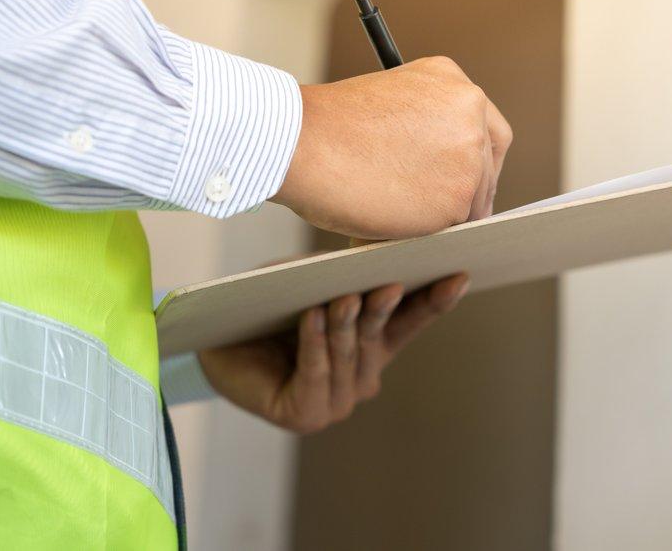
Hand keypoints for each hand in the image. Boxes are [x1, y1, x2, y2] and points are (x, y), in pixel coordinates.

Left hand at [197, 274, 469, 432]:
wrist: (212, 338)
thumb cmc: (267, 307)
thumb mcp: (313, 282)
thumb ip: (345, 277)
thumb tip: (379, 255)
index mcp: (372, 348)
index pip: (410, 323)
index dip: (434, 301)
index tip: (459, 274)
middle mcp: (361, 379)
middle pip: (377, 336)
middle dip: (383, 308)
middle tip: (390, 282)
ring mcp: (336, 402)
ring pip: (347, 355)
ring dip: (344, 325)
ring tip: (342, 296)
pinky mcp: (304, 416)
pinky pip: (315, 374)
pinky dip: (315, 344)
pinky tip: (313, 317)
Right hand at [272, 57, 512, 239]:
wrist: (302, 141)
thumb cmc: (329, 127)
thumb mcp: (392, 102)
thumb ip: (427, 125)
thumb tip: (442, 167)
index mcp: (454, 83)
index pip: (489, 131)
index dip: (478, 162)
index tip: (468, 182)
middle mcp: (471, 113)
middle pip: (487, 168)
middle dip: (469, 194)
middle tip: (446, 214)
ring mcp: (468, 156)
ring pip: (470, 203)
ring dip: (440, 216)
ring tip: (392, 215)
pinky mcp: (458, 197)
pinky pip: (449, 228)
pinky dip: (423, 235)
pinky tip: (388, 225)